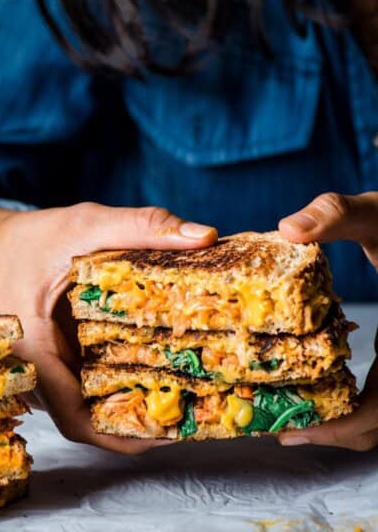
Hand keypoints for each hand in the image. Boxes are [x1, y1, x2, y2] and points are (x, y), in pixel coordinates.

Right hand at [0, 202, 216, 453]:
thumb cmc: (30, 237)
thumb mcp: (83, 223)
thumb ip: (140, 225)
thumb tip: (203, 235)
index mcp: (35, 349)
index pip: (74, 418)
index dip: (122, 435)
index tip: (170, 431)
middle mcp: (38, 372)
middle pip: (89, 417)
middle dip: (140, 421)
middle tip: (195, 410)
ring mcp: (48, 371)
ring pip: (90, 405)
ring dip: (133, 405)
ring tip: (187, 395)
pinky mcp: (59, 362)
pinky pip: (88, 385)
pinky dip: (121, 383)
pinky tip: (159, 368)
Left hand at [278, 191, 377, 450]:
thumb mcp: (376, 213)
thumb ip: (337, 214)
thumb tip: (289, 229)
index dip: (337, 429)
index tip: (290, 430)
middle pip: (377, 427)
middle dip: (329, 432)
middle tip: (277, 426)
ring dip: (340, 421)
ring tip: (289, 411)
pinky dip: (352, 401)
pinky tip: (316, 382)